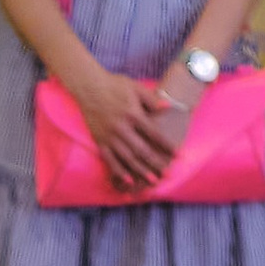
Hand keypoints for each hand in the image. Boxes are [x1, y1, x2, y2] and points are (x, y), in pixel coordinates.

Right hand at [72, 68, 178, 192]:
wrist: (88, 86)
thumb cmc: (114, 85)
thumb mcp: (135, 87)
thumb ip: (152, 99)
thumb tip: (169, 108)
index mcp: (133, 114)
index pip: (154, 133)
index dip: (166, 145)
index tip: (177, 154)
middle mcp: (122, 128)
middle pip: (142, 150)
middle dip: (156, 163)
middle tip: (167, 173)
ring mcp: (109, 136)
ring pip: (127, 158)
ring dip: (141, 171)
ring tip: (152, 180)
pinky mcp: (99, 141)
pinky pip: (110, 159)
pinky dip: (119, 171)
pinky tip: (128, 180)